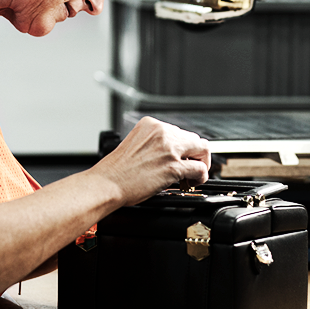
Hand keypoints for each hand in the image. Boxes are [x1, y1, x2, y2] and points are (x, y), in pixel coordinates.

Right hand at [94, 116, 209, 205]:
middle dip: (194, 154)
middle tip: (191, 167)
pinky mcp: (173, 167)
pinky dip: (201, 177)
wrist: (107, 183)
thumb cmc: (116, 170)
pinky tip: (192, 182)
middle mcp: (162, 132)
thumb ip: (154, 144)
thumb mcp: (134, 144)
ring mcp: (169, 149)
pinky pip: (200, 169)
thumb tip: (171, 154)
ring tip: (193, 175)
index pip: (179, 131)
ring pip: (202, 150)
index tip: (182, 157)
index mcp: (151, 124)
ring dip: (201, 163)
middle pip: (194, 138)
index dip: (183, 147)